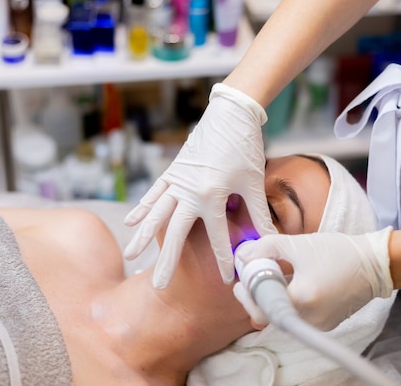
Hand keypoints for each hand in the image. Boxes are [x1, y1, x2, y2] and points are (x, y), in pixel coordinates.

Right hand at [124, 83, 276, 288]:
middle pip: (175, 233)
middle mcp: (189, 191)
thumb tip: (269, 239)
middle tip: (160, 286)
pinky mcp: (173, 171)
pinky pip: (154, 193)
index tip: (226, 280)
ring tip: (132, 256)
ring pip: (157, 214)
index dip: (224, 260)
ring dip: (143, 236)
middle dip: (168, 261)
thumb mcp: (254, 181)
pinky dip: (142, 208)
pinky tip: (131, 222)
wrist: (230, 113)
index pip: (217, 237)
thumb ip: (259, 213)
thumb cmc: (245, 146)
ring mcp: (177, 180)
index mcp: (212, 195)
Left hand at [234, 228, 393, 330]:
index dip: (247, 293)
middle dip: (260, 292)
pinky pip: (299, 314)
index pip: (260, 308)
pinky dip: (292, 300)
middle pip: (270, 312)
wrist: (375, 264)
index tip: (244, 276)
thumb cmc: (337, 252)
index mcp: (301, 299)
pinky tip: (297, 281)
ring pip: (284, 313)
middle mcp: (309, 318)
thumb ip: (264, 249)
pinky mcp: (326, 324)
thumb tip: (242, 256)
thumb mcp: (296, 244)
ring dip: (276, 294)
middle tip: (257, 273)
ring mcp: (318, 324)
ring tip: (280, 272)